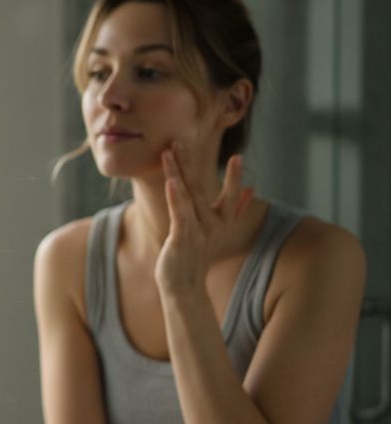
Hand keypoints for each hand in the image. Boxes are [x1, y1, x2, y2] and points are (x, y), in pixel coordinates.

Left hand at [155, 140, 252, 296]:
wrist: (184, 287)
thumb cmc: (197, 257)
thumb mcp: (219, 233)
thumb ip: (237, 209)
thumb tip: (252, 189)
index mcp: (220, 222)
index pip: (231, 196)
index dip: (234, 178)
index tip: (238, 157)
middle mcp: (212, 225)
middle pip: (203, 187)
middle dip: (194, 161)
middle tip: (186, 137)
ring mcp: (198, 231)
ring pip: (189, 195)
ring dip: (180, 171)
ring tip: (171, 150)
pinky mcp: (182, 238)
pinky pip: (180, 213)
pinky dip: (176, 197)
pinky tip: (171, 181)